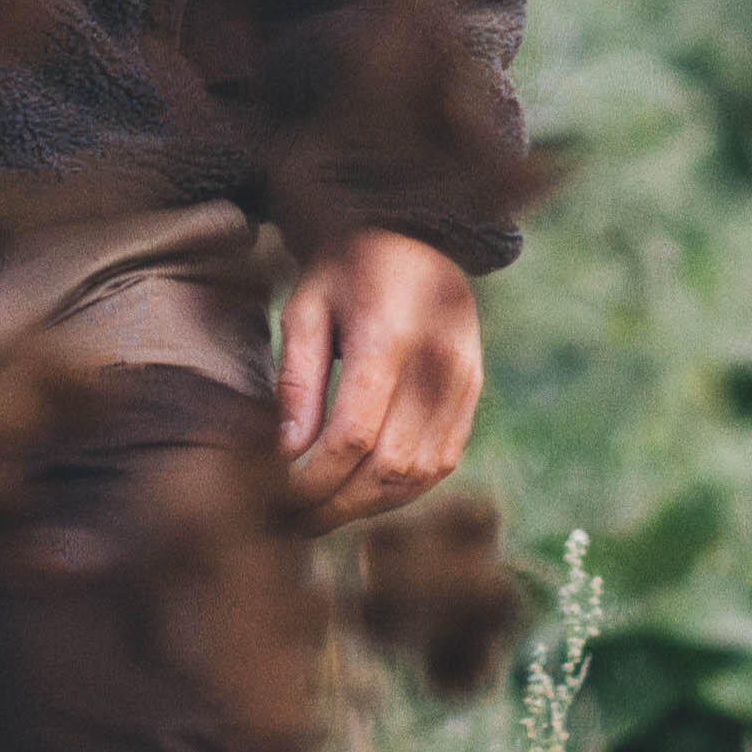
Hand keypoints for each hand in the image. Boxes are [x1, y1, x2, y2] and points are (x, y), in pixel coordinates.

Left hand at [274, 226, 484, 526]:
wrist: (417, 230)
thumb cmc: (347, 266)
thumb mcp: (306, 305)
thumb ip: (297, 380)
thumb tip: (287, 453)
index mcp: (389, 335)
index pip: (352, 437)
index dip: (312, 481)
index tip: (276, 497)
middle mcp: (437, 363)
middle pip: (388, 468)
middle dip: (336, 506)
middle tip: (291, 521)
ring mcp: (464, 381)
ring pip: (418, 476)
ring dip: (368, 506)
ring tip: (321, 513)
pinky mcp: (475, 392)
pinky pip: (441, 463)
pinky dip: (401, 489)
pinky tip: (362, 491)